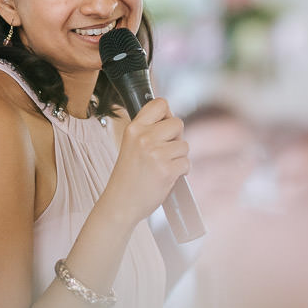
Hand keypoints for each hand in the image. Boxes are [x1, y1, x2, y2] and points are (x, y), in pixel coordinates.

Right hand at [101, 98, 188, 225]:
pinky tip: (167, 176)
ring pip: (184, 145)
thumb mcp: (130, 145)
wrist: (120, 203)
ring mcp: (156, 154)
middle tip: (164, 152)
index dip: (167, 115)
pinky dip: (181, 171)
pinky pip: (187, 163)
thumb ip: (148, 131)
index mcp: (134, 129)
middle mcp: (144, 138)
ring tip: (162, 167)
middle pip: (177, 123)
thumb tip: (172, 119)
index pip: (160, 104)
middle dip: (176, 138)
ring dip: (178, 157)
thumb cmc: (127, 176)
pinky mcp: (167, 170)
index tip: (164, 126)